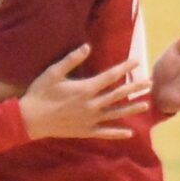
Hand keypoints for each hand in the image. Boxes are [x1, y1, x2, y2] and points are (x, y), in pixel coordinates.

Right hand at [18, 45, 147, 140]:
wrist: (30, 119)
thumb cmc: (40, 93)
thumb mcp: (53, 72)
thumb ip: (72, 59)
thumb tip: (88, 46)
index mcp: (85, 88)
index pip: (111, 76)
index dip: (124, 68)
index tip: (136, 61)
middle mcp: (91, 104)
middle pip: (118, 94)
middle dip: (135, 87)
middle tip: (149, 82)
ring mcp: (90, 119)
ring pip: (115, 113)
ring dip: (132, 109)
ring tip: (146, 105)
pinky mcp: (85, 131)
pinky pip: (105, 133)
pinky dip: (117, 133)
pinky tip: (129, 133)